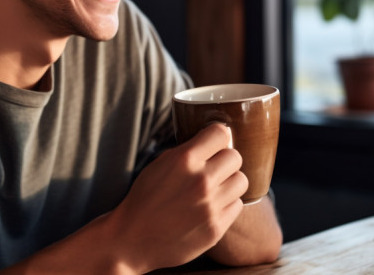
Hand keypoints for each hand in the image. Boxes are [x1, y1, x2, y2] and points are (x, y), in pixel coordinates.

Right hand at [109, 122, 247, 271]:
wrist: (132, 240)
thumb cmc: (145, 199)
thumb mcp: (159, 164)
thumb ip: (187, 151)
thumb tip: (213, 141)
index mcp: (185, 160)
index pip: (221, 133)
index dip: (218, 137)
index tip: (215, 144)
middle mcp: (201, 181)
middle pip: (235, 157)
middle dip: (225, 160)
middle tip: (214, 168)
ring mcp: (211, 206)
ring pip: (241, 181)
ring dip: (230, 182)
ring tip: (215, 188)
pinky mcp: (216, 228)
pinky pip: (238, 205)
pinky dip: (227, 204)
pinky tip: (211, 207)